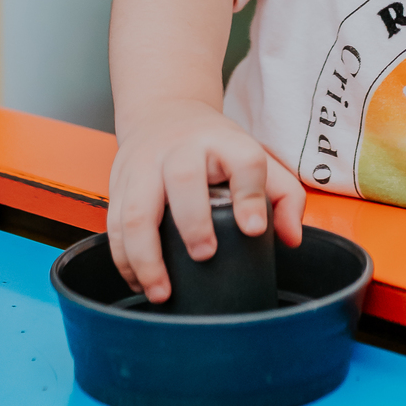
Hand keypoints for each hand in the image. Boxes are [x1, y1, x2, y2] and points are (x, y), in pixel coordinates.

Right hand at [107, 98, 305, 301]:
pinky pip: (113, 226)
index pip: (244, 161)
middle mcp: (181, 150)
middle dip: (193, 222)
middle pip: (184, 179)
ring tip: (162, 291)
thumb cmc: (214, 147)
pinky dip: (123, 260)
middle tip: (204, 255)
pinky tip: (139, 282)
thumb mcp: (252, 156)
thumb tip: (291, 238)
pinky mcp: (118, 184)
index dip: (251, 194)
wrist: (163, 113)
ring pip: (135, 210)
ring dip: (145, 256)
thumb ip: (282, 195)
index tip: (255, 229)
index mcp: (223, 142)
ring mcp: (144, 166)